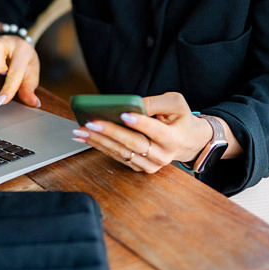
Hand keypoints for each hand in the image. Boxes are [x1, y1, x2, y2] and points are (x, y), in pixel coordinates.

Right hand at [0, 23, 40, 107]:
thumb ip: (29, 89)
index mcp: (23, 51)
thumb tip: (33, 103)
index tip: (0, 102)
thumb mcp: (31, 76)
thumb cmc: (25, 62)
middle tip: (2, 73)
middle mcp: (8, 41)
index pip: (15, 70)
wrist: (20, 47)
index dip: (8, 88)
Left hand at [72, 92, 235, 171]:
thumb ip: (156, 102)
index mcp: (174, 139)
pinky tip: (86, 137)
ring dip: (99, 141)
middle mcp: (162, 156)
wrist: (187, 140)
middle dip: (110, 132)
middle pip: (134, 144)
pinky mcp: (139, 167)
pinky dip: (100, 146)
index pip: (157, 132)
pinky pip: (117, 157)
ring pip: (122, 152)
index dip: (141, 123)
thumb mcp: (176, 103)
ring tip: (81, 130)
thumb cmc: (180, 118)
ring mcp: (150, 165)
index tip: (124, 114)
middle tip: (91, 122)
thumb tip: (132, 105)